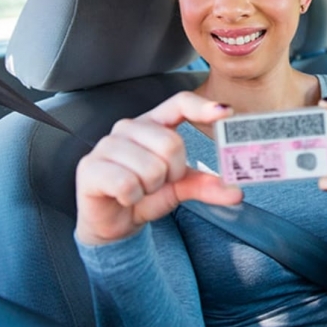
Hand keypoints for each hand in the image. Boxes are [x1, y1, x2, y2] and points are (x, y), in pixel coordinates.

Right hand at [75, 91, 242, 245]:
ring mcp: (107, 145)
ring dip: (152, 189)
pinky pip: (128, 184)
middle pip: (171, 144)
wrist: (112, 222)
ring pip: (151, 168)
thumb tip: (236, 192)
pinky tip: (125, 198)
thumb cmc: (145, 195)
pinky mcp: (90, 168)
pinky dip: (133, 199)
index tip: (227, 114)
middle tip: (159, 183)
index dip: (203, 106)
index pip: (179, 103)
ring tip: (140, 190)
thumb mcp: (180, 188)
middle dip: (173, 173)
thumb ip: (206, 185)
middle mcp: (128, 127)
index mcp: (153, 124)